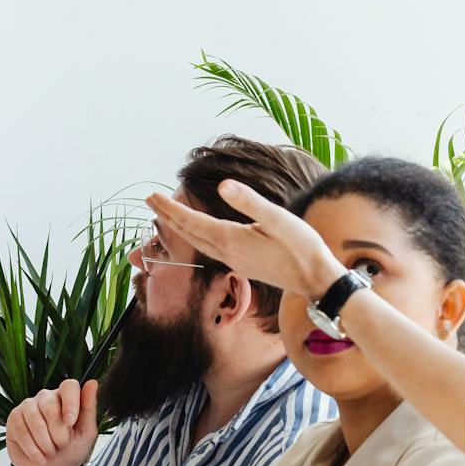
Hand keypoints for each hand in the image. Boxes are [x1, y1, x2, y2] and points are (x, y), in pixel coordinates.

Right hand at [5, 379, 100, 465]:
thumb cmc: (71, 450)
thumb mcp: (86, 433)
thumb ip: (88, 408)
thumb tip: (92, 383)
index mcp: (66, 397)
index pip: (69, 386)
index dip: (70, 403)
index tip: (71, 422)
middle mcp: (46, 397)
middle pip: (50, 405)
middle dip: (58, 432)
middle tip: (62, 445)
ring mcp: (28, 406)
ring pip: (34, 419)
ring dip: (45, 443)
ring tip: (51, 452)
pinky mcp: (14, 418)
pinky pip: (21, 430)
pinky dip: (33, 449)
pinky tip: (39, 457)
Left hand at [146, 181, 340, 301]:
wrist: (315, 279)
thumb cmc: (301, 248)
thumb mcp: (279, 220)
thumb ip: (250, 202)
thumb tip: (224, 185)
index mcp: (231, 239)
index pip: (192, 222)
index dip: (171, 208)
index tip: (152, 195)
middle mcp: (226, 252)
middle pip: (188, 233)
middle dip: (167, 215)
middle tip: (149, 199)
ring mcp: (233, 260)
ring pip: (196, 241)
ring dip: (178, 227)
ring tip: (164, 214)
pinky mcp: (241, 264)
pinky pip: (208, 248)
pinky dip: (194, 236)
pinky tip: (196, 232)